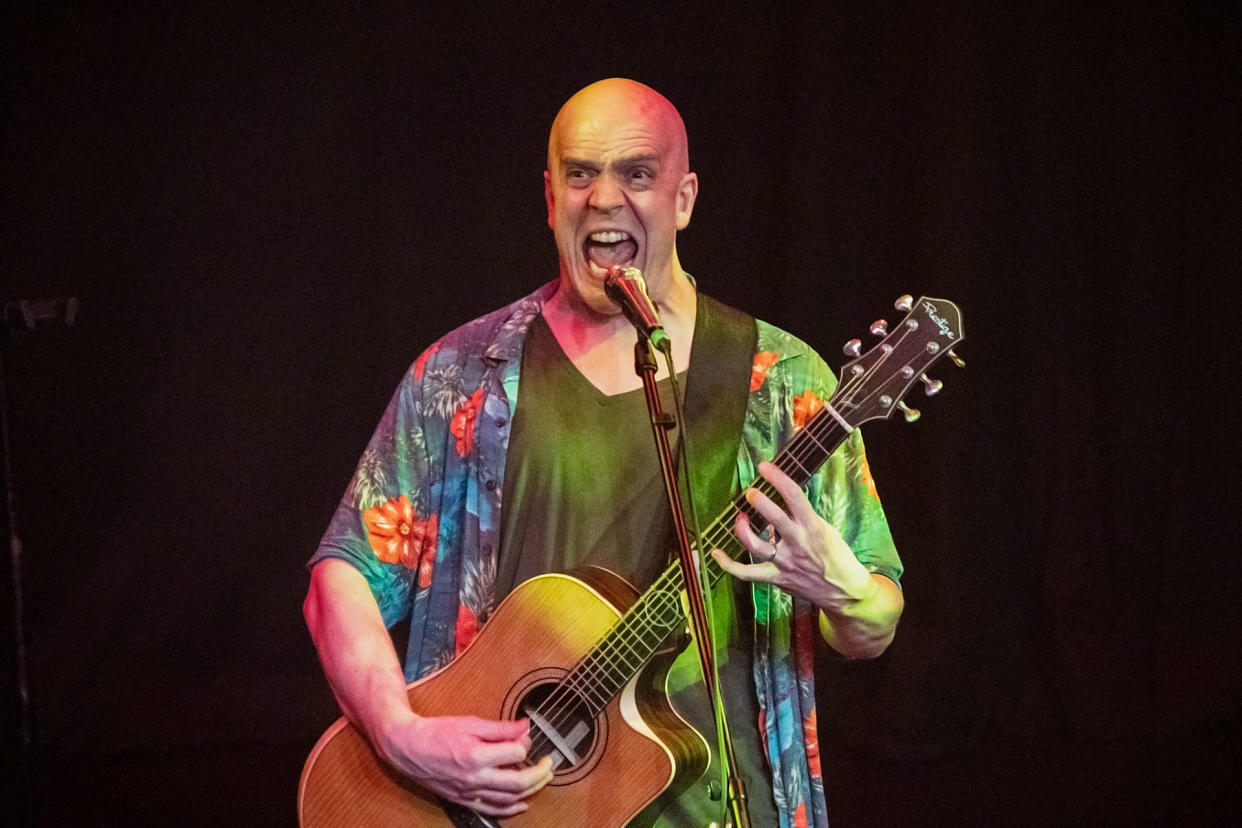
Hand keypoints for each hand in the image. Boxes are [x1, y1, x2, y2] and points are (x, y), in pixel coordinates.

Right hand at [376, 713, 553, 816]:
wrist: (409, 748)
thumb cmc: (438, 732)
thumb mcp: (471, 723)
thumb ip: (500, 728)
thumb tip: (525, 727)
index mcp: (476, 755)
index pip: (515, 753)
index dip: (525, 743)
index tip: (527, 736)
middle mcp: (474, 777)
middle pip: (518, 782)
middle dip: (540, 774)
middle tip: (549, 764)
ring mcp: (469, 792)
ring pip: (508, 799)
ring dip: (531, 791)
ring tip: (543, 780)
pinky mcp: (464, 799)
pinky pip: (492, 809)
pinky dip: (511, 808)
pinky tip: (523, 802)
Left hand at [710, 461, 875, 609]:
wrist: (844, 592)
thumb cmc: (837, 557)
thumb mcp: (826, 530)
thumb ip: (804, 517)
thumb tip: (783, 499)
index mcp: (813, 527)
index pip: (794, 495)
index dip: (777, 478)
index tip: (765, 467)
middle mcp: (797, 543)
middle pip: (773, 517)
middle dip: (758, 500)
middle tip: (751, 492)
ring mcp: (785, 562)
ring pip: (756, 545)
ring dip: (742, 529)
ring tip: (740, 517)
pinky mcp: (776, 577)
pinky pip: (747, 573)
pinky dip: (729, 565)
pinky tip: (716, 553)